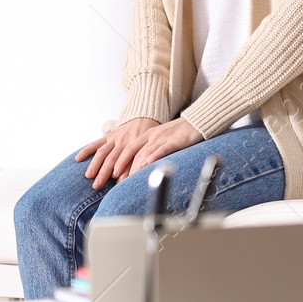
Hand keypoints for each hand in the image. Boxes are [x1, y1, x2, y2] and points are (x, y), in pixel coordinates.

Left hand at [76, 116, 203, 187]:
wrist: (196, 122)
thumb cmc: (179, 134)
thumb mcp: (160, 140)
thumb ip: (149, 151)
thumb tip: (140, 167)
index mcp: (145, 135)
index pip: (126, 148)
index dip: (115, 160)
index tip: (107, 173)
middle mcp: (150, 136)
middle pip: (129, 151)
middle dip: (116, 165)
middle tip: (107, 179)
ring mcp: (160, 138)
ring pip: (142, 153)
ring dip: (131, 166)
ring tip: (122, 179)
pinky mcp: (173, 141)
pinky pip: (160, 150)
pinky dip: (152, 158)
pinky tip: (145, 166)